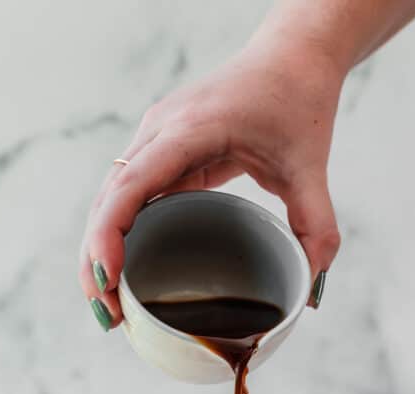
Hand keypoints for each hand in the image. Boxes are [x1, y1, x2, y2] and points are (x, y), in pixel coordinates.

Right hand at [79, 40, 343, 330]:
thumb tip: (312, 288)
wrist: (291, 57)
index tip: (107, 278)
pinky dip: (117, 235)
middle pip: (108, 199)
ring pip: (109, 200)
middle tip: (106, 315)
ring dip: (99, 250)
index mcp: (191, 129)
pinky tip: (120, 272)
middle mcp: (160, 131)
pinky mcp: (159, 150)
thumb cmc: (298, 103)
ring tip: (106, 305)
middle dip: (96, 259)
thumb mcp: (311, 168)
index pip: (132, 184)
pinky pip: (126, 196)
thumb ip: (317, 228)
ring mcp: (154, 139)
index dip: (110, 233)